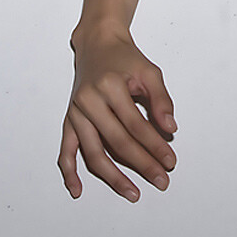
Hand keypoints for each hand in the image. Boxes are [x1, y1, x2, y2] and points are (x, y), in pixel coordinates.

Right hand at [58, 27, 177, 201]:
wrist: (98, 44)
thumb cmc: (125, 58)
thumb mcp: (149, 71)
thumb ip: (161, 99)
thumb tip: (170, 128)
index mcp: (110, 86)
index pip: (136, 125)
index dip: (155, 145)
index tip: (170, 161)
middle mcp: (89, 101)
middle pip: (117, 142)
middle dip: (142, 164)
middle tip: (161, 180)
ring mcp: (76, 112)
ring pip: (93, 153)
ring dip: (113, 177)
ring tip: (132, 192)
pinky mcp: (69, 120)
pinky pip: (66, 150)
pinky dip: (70, 172)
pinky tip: (78, 189)